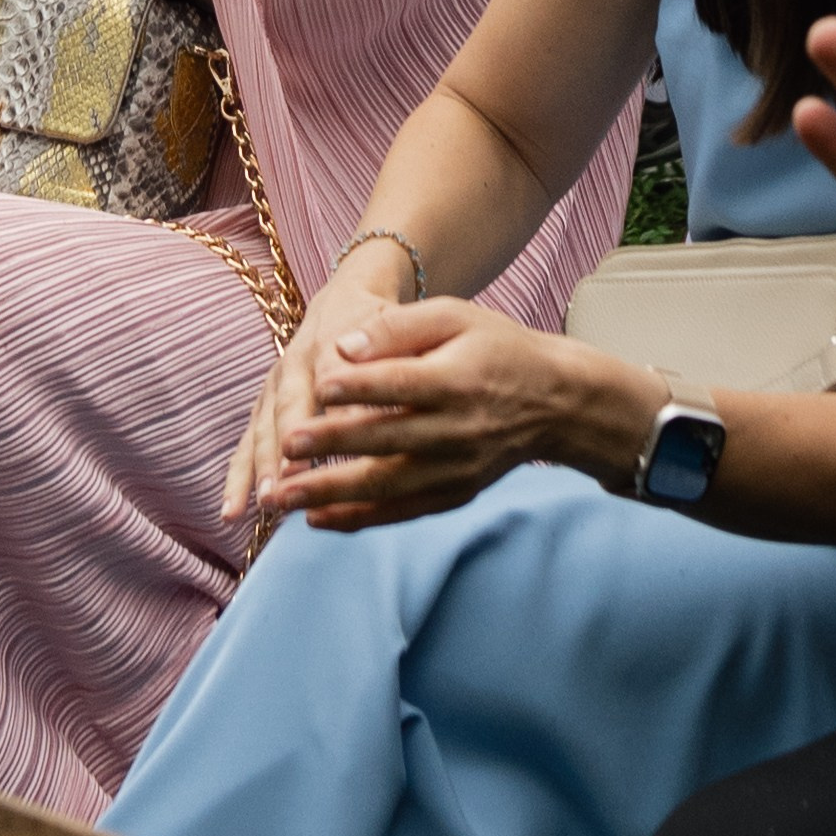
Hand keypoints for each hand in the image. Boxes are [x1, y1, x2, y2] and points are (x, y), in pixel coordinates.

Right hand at [224, 249, 415, 519]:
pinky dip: (238, 478)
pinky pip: (247, 442)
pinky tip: (231, 513)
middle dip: (286, 447)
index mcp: (332, 342)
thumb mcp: (395, 328)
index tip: (335, 448)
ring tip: (266, 503)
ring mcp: (275, 385)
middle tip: (288, 485)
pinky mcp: (263, 405)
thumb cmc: (380, 324)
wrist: (344, 300)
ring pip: (264, 428)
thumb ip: (394, 358)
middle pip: (289, 406)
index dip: (333, 411)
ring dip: (262, 467)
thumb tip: (396, 399)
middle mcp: (296, 363)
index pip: (331, 377)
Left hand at [260, 294, 656, 530]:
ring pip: (387, 487)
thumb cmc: (495, 347)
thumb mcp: (453, 316)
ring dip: (330, 495)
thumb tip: (342, 347)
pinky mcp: (454, 494)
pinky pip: (401, 512)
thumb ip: (396, 328)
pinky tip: (316, 519)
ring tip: (281, 498)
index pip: (402, 384)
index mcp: (457, 380)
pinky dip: (358, 519)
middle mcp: (457, 431)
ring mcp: (456, 470)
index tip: (318, 385)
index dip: (361, 386)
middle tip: (286, 449)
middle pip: (387, 441)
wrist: (554, 401)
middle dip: (333, 447)